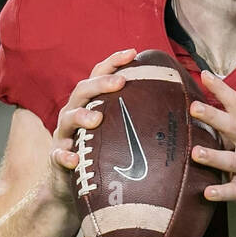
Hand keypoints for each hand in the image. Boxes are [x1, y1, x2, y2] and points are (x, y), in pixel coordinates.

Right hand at [48, 48, 137, 204]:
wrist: (71, 183)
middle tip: (120, 82)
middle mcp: (74, 113)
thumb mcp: (117, 132)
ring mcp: (64, 135)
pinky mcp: (57, 158)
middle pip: (83, 91)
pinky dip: (65, 156)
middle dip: (101, 84)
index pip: (99, 75)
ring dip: (81, 116)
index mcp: (90, 103)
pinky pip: (58, 155)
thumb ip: (135, 118)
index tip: (133, 53)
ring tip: (96, 120)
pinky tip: (74, 159)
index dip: (113, 62)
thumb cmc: (102, 153)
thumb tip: (178, 111)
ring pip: (67, 119)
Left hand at [189, 71, 235, 230]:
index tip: (205, 76)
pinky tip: (207, 192)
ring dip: (214, 157)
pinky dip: (222, 191)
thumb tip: (200, 108)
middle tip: (193, 108)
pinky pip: (235, 190)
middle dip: (214, 116)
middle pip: (234, 127)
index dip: (222, 90)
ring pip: (233, 161)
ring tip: (195, 153)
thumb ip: (230, 127)